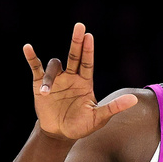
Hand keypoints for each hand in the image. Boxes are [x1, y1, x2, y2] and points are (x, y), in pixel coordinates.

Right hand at [23, 22, 137, 139]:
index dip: (88, 50)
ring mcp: (56, 80)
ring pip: (54, 66)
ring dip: (50, 77)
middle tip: (80, 26)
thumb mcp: (99, 118)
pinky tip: (28, 48)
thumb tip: (135, 99)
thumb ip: (114, 107)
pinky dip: (31, 58)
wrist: (60, 134)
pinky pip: (36, 68)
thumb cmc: (81, 126)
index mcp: (84, 82)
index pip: (87, 63)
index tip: (89, 36)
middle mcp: (71, 77)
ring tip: (46, 91)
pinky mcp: (40, 85)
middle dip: (76, 42)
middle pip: (74, 55)